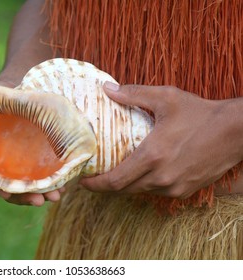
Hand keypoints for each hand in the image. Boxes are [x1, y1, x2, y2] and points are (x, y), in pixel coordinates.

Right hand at [0, 80, 64, 205]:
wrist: (28, 90)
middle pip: (5, 187)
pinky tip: (62, 188)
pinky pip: (39, 180)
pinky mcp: (35, 165)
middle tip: (37, 200)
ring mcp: (16, 166)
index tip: (3, 191)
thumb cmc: (9, 93)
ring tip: (54, 196)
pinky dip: (48, 186)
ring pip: (23, 187)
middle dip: (21, 196)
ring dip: (37, 195)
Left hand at [80, 82, 242, 197]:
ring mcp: (175, 187)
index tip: (83, 182)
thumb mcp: (166, 98)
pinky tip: (142, 172)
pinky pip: (157, 192)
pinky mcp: (185, 191)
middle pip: (124, 190)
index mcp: (152, 157)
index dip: (96, 185)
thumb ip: (133, 94)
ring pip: (140, 192)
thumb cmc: (200, 113)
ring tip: (115, 173)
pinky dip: (145, 185)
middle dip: (106, 187)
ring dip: (125, 185)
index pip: (115, 181)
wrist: (236, 131)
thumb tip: (107, 88)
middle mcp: (161, 177)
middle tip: (95, 177)